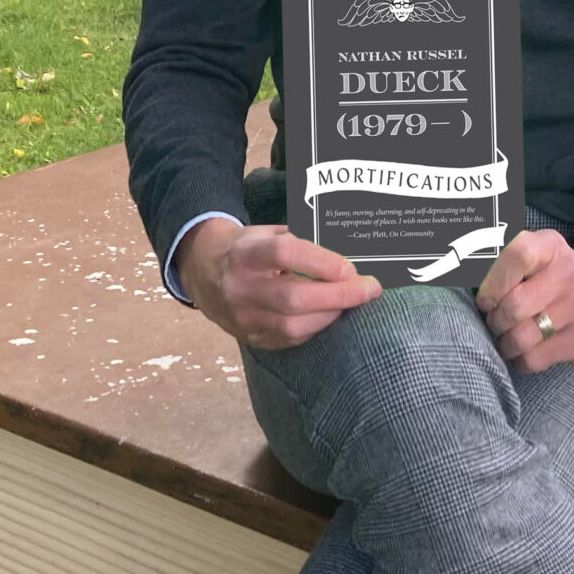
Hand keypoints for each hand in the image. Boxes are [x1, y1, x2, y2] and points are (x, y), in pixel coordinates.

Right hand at [177, 218, 380, 349]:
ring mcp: (242, 317)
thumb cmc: (247, 248)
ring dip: (331, 314)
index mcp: (244, 253)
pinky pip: (289, 339)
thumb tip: (350, 251)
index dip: (321, 261)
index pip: (284, 254)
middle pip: (293, 297)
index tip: (350, 266)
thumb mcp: (267, 233)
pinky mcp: (249, 338)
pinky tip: (330, 314)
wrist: (202, 271)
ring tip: (352, 301)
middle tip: (370, 288)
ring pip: (293, 325)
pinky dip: (315, 327)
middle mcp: (240, 287)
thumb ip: (302, 241)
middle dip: (339, 295)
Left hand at [476, 230, 573, 372]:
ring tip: (508, 338)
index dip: (492, 282)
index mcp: (551, 246)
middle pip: (514, 306)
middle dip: (495, 321)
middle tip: (496, 323)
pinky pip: (534, 359)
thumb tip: (451, 266)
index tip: (485, 300)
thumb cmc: (553, 280)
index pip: (517, 255)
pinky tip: (526, 350)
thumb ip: (497, 258)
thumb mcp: (533, 257)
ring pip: (521, 338)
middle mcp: (571, 273)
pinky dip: (520, 359)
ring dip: (505, 343)